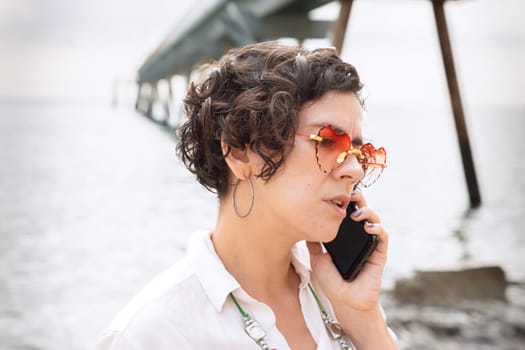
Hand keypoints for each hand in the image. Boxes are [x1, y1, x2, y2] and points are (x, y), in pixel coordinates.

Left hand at [307, 190, 388, 311]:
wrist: (343, 301)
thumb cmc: (330, 281)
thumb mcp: (316, 258)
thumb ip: (312, 242)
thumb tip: (302, 224)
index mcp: (344, 234)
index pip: (346, 211)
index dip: (344, 200)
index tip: (335, 192)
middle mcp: (358, 235)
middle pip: (361, 209)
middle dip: (358, 198)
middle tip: (349, 193)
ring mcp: (370, 242)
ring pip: (374, 219)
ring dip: (367, 211)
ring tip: (356, 214)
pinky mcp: (380, 253)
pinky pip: (383, 236)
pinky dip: (378, 228)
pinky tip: (368, 227)